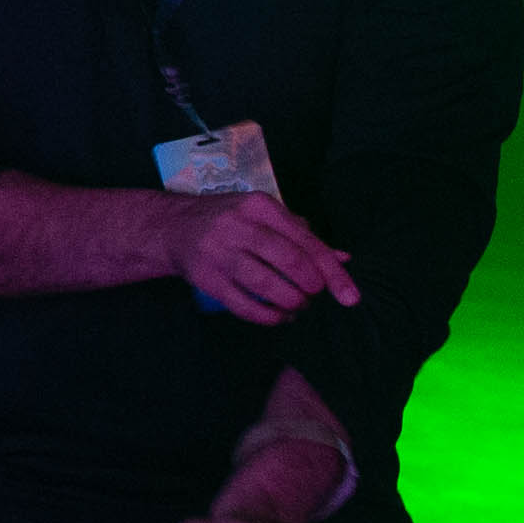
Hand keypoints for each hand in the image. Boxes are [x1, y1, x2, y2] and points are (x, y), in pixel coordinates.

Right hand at [158, 190, 360, 322]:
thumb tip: (343, 259)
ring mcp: (219, 253)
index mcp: (259, 206)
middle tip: (314, 295)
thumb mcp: (264, 216)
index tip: (350, 296)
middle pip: (288, 260)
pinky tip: (279, 316)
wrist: (173, 227)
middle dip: (311, 286)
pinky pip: (243, 305)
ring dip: (291, 301)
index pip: (305, 241)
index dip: (331, 272)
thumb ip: (302, 236)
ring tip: (298, 306)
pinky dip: (268, 316)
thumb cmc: (230, 220)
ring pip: (265, 284)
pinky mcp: (206, 278)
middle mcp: (238, 225)